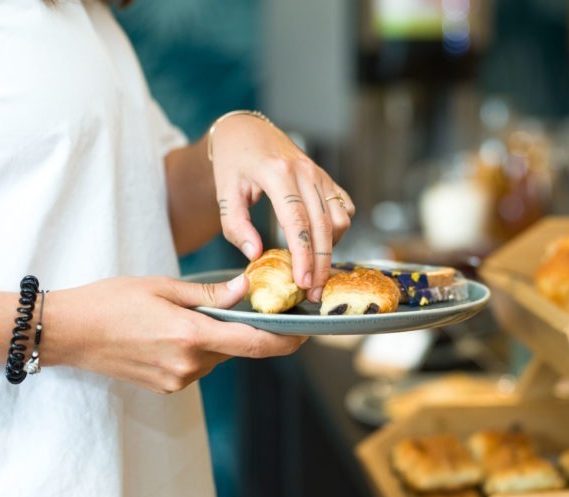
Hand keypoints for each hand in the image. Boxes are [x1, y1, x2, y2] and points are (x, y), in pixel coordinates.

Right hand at [42, 274, 306, 393]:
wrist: (68, 332)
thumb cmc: (111, 301)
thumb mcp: (163, 287)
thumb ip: (208, 294)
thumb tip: (245, 288)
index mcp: (191, 336)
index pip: (253, 343)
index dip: (285, 341)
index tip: (305, 333)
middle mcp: (188, 365)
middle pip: (235, 348)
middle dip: (241, 328)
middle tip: (235, 303)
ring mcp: (176, 380)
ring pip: (216, 357)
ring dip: (216, 338)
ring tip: (187, 314)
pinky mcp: (165, 386)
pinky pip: (197, 366)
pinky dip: (198, 348)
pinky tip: (172, 331)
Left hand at [209, 114, 354, 301]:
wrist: (247, 131)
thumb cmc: (233, 162)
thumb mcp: (224, 193)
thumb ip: (235, 226)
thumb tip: (255, 255)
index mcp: (277, 173)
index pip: (297, 221)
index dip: (303, 255)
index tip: (303, 282)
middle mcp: (305, 172)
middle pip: (323, 226)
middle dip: (321, 264)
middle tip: (313, 293)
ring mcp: (319, 173)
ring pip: (340, 219)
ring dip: (331, 248)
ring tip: (313, 268)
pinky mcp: (327, 177)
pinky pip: (344, 208)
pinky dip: (338, 230)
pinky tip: (321, 242)